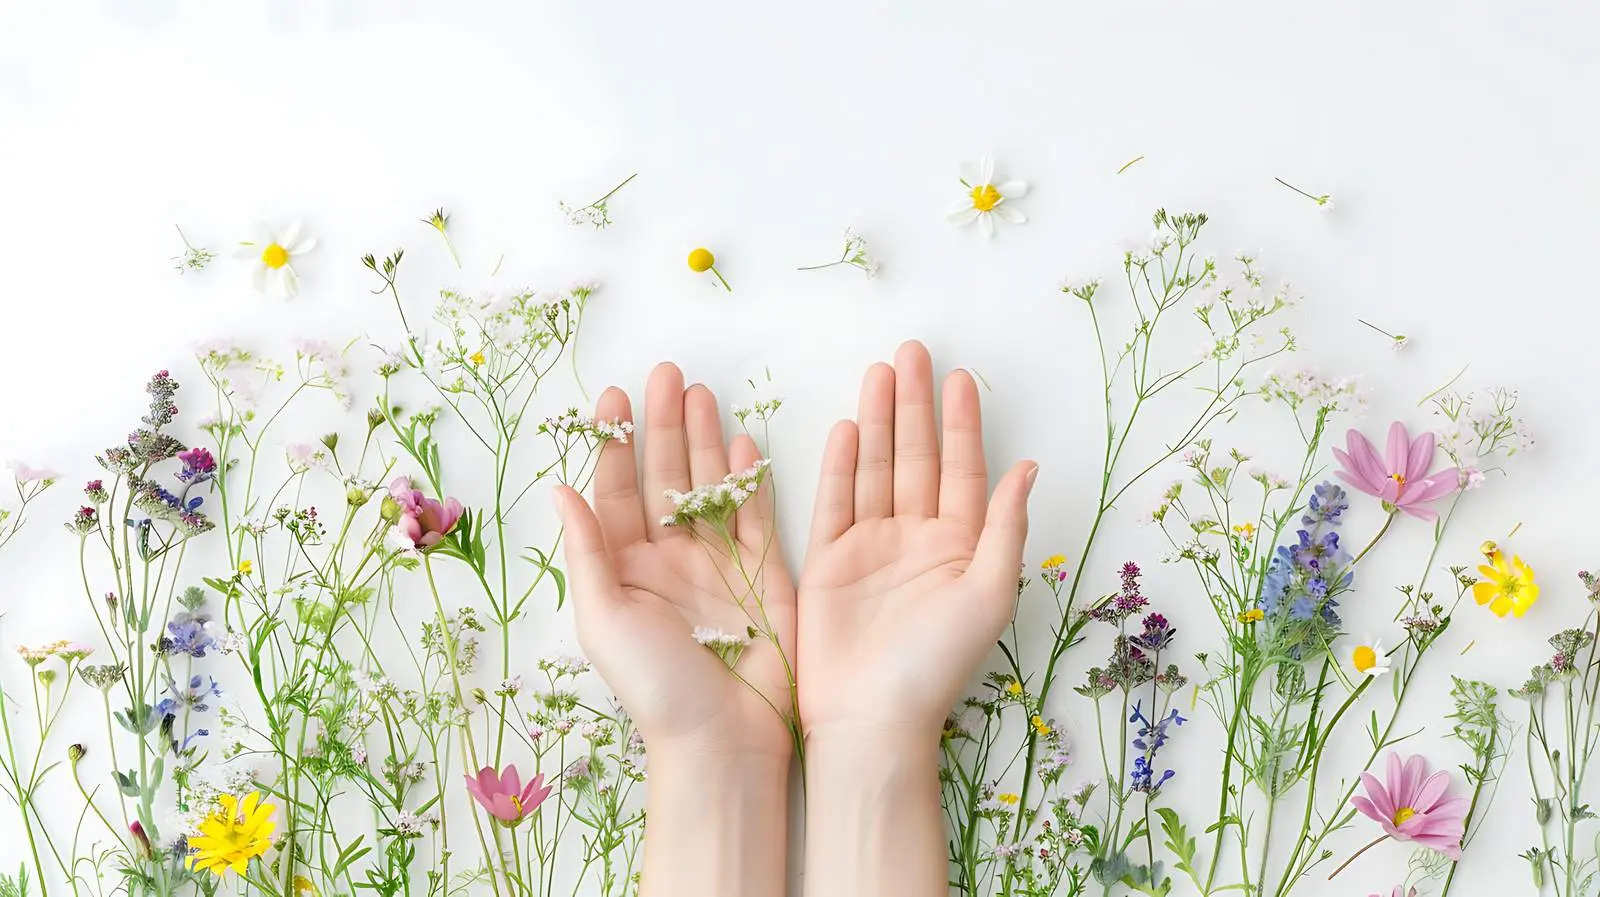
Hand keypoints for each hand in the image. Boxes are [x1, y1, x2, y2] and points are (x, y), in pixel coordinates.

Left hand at [553, 362, 794, 758]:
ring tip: (701, 392)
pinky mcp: (763, 574)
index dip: (614, 444)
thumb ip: (587, 551)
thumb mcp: (604, 618)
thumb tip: (560, 488)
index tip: (615, 396)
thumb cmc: (656, 687)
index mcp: (624, 568)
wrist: (723, 740)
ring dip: (705, 440)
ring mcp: (717, 563)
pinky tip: (743, 441)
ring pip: (710, 486)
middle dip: (663, 426)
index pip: (615, 491)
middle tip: (666, 374)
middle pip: (664, 477)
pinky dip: (750, 479)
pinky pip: (755, 516)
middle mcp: (669, 558)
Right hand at [798, 340, 1036, 741]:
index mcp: (960, 547)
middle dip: (915, 405)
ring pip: (875, 469)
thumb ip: (1005, 528)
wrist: (870, 720)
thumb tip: (1028, 467)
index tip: (960, 377)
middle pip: (915, 457)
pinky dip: (840, 464)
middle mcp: (916, 539)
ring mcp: (871, 547)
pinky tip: (846, 425)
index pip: (961, 470)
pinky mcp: (829, 562)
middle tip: (913, 352)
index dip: (961, 423)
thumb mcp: (988, 594)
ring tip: (879, 373)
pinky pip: (835, 501)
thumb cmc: (935, 666)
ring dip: (878, 421)